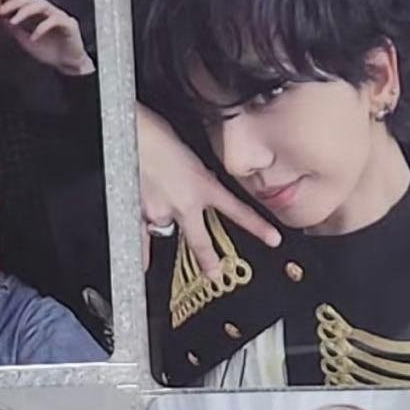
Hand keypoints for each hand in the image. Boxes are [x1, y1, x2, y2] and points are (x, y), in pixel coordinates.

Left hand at [0, 0, 94, 76]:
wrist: (69, 65)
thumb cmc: (50, 52)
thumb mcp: (27, 41)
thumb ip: (16, 30)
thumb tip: (1, 19)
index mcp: (39, 13)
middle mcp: (49, 11)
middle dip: (14, 3)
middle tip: (0, 10)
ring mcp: (60, 16)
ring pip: (42, 5)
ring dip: (26, 12)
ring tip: (14, 22)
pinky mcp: (69, 25)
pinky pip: (55, 21)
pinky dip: (42, 28)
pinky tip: (34, 37)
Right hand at [135, 103, 280, 275]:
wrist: (136, 135)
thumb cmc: (160, 134)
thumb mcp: (192, 153)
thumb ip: (198, 175)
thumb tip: (199, 183)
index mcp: (203, 186)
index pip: (237, 211)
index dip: (257, 227)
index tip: (272, 239)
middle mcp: (185, 204)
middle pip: (200, 241)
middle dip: (209, 260)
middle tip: (214, 274)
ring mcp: (162, 212)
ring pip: (167, 231)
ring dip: (167, 230)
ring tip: (162, 234)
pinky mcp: (138, 212)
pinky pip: (141, 237)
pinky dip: (141, 250)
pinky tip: (143, 264)